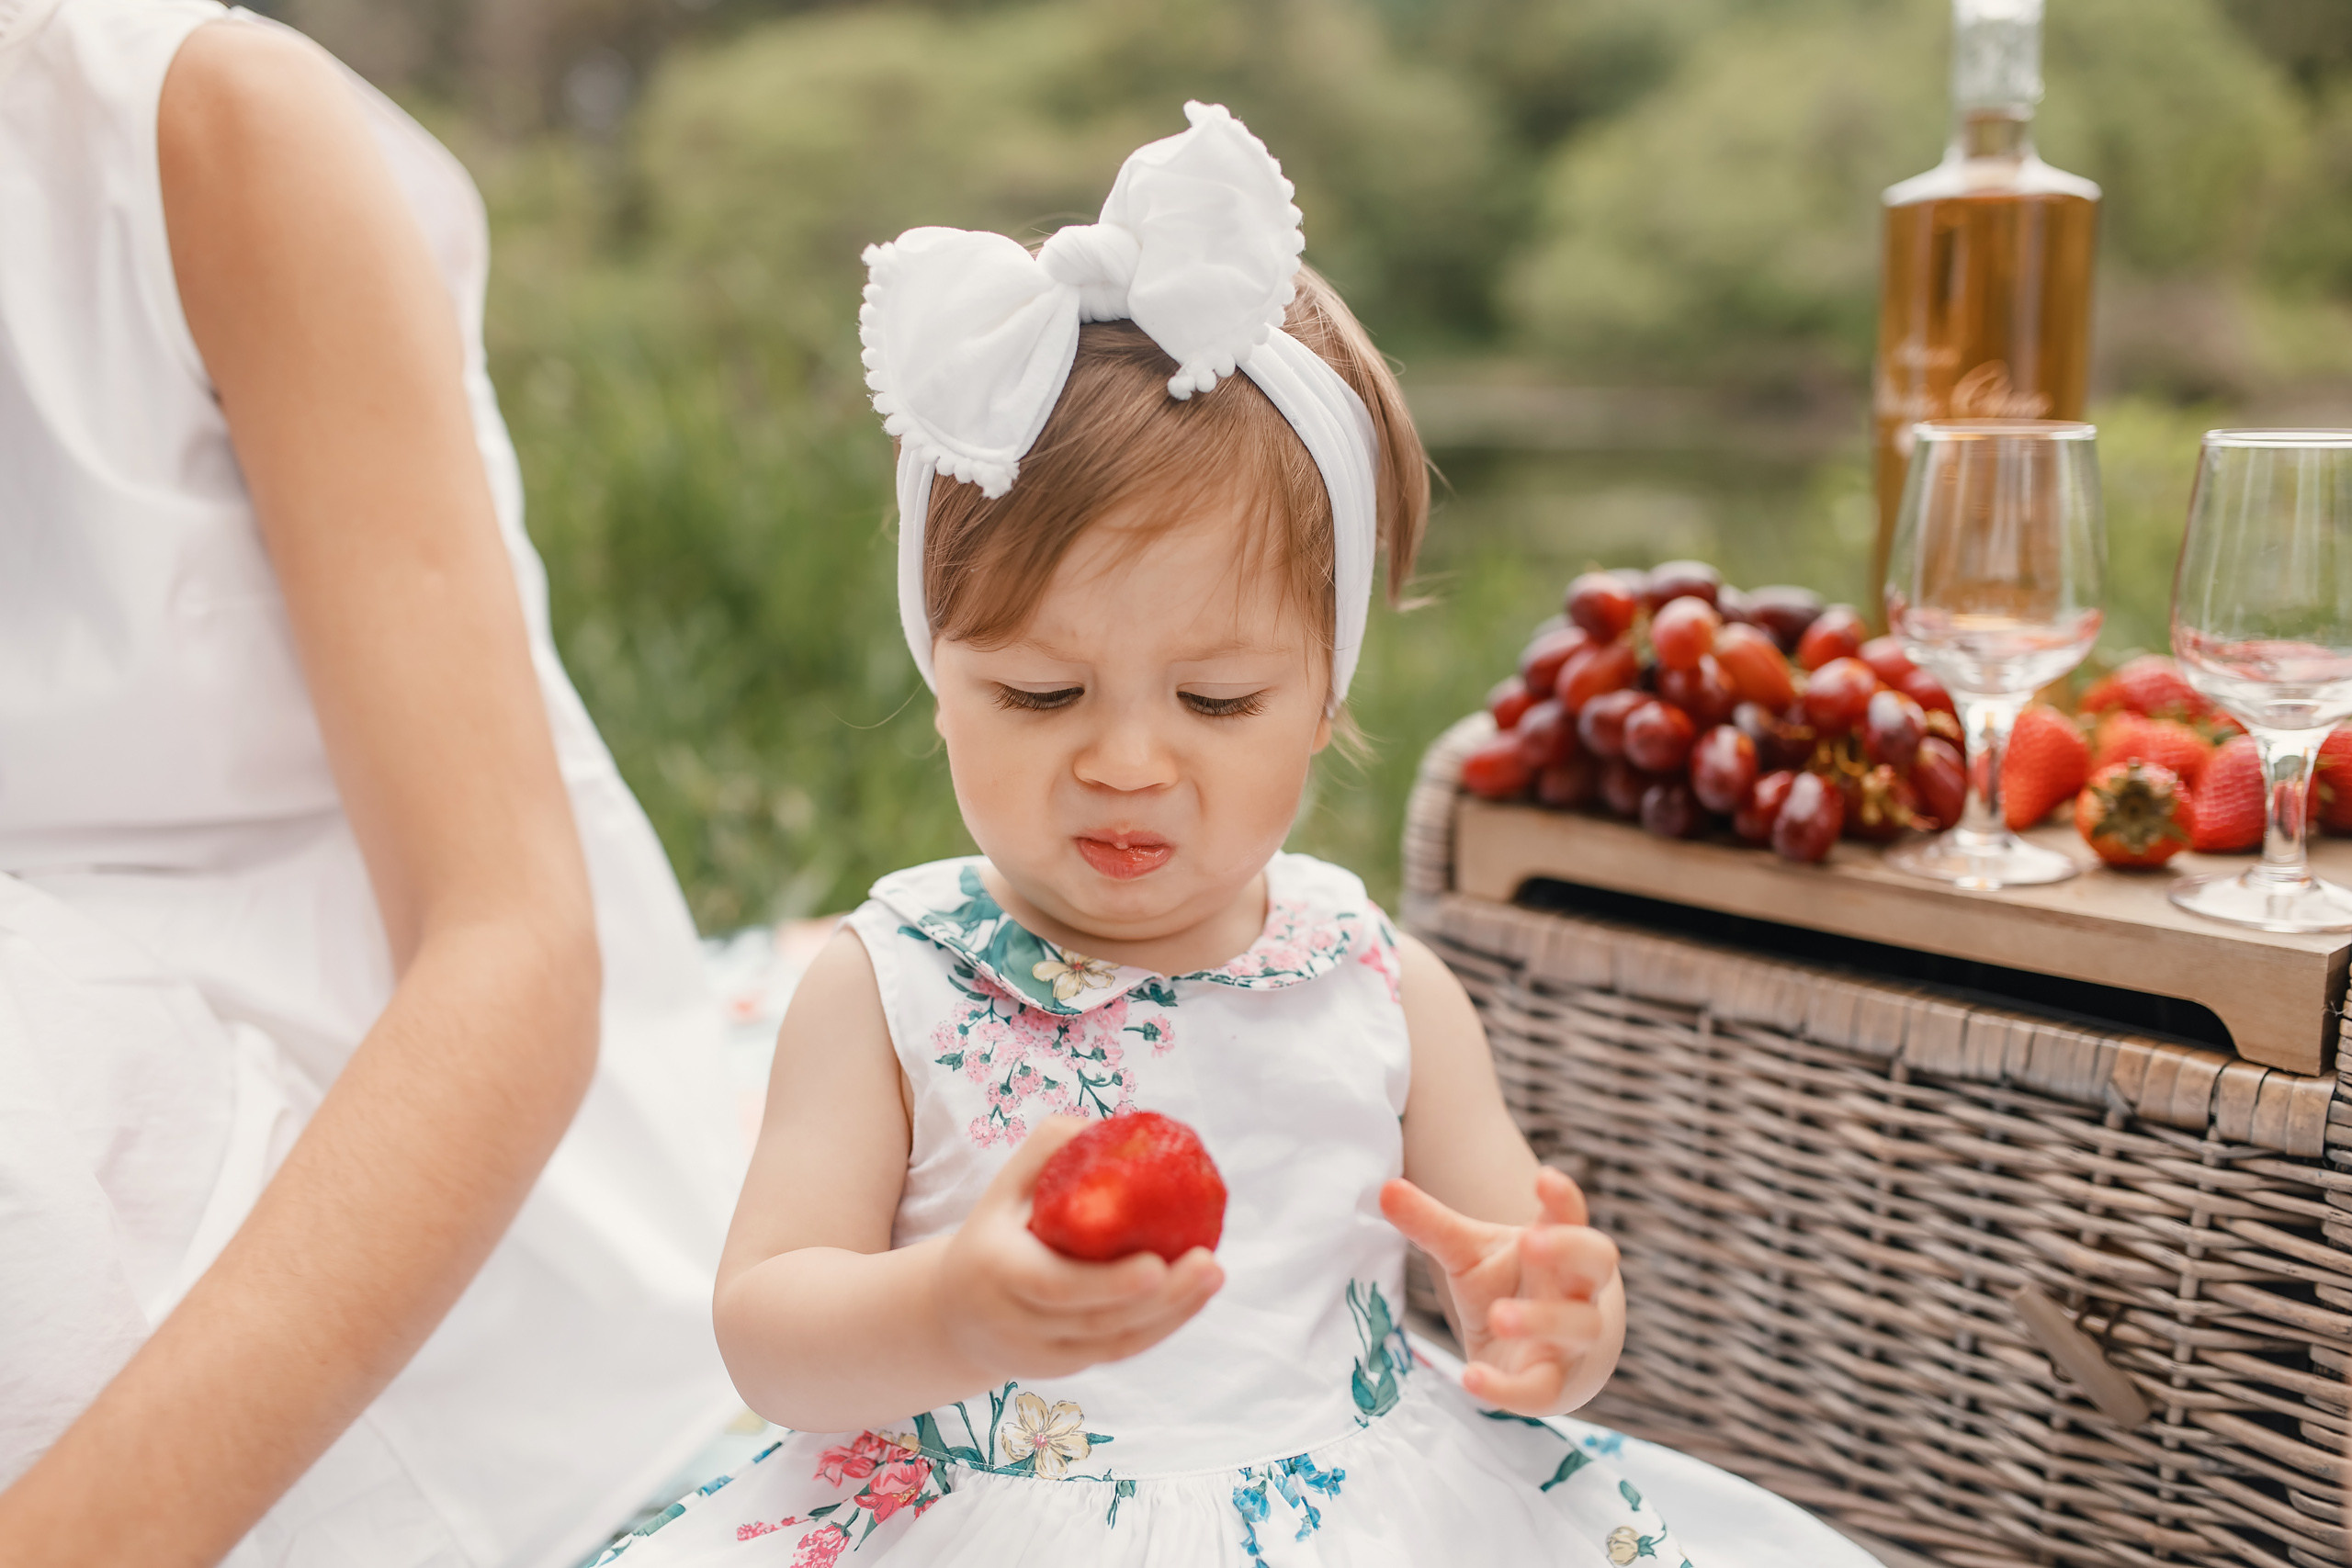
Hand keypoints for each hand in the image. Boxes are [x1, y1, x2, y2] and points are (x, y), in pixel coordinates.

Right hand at [938, 1117, 1223, 1382]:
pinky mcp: (1063, 1369)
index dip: (1110, 1282)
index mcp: (999, 1271)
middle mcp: (1016, 1323)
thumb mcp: (1005, 1186)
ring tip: (1213, 1274)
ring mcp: (1040, 1355)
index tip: (1157, 1263)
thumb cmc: (995, 1232)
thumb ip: (1051, 1148)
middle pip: (1098, 1321)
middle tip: (1210, 1263)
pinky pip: (1117, 1352)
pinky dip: (1159, 1328)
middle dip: (1161, 1298)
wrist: (954, 1313)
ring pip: (1115, 1344)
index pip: (1057, 1286)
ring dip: (1172, 1314)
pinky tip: (1193, 1298)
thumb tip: (1115, 1126)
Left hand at [1380, 1166, 1620, 1415]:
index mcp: (1557, 1245)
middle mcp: (1575, 1289)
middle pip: (1597, 1261)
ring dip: (1542, 1320)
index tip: (1545, 1177)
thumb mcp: (1467, 1252)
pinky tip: (1471, 1379)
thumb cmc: (1505, 1285)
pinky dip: (1508, 1389)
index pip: (1571, 1215)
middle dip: (1569, 1249)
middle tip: (1531, 1242)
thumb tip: (1385, 1189)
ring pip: (1580, 1326)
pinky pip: (1540, 1390)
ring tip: (1499, 1317)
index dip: (1563, 1198)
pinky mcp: (1550, 1383)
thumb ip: (1431, 1223)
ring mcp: (1569, 1338)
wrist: (1536, 1353)